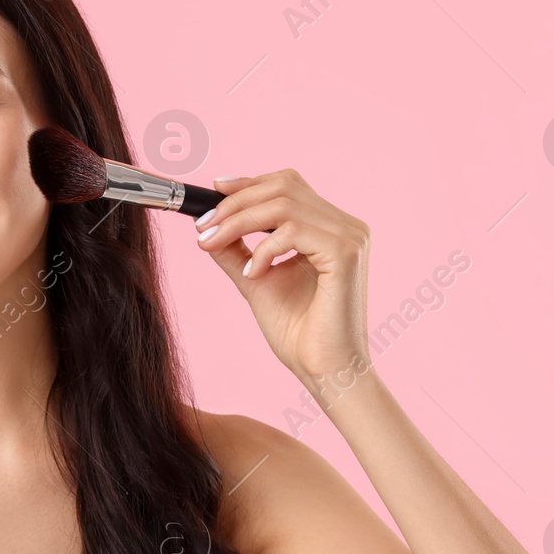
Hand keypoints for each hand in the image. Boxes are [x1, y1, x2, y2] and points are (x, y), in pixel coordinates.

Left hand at [193, 169, 371, 389]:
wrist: (324, 371)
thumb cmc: (299, 333)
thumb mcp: (257, 281)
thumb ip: (236, 251)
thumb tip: (207, 226)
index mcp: (331, 228)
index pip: (289, 185)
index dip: (249, 183)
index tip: (214, 191)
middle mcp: (346, 226)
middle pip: (284, 186)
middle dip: (236, 203)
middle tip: (204, 226)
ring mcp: (350, 237)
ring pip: (284, 204)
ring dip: (238, 222)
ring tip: (213, 244)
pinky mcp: (346, 253)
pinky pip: (293, 231)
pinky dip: (263, 249)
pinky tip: (252, 274)